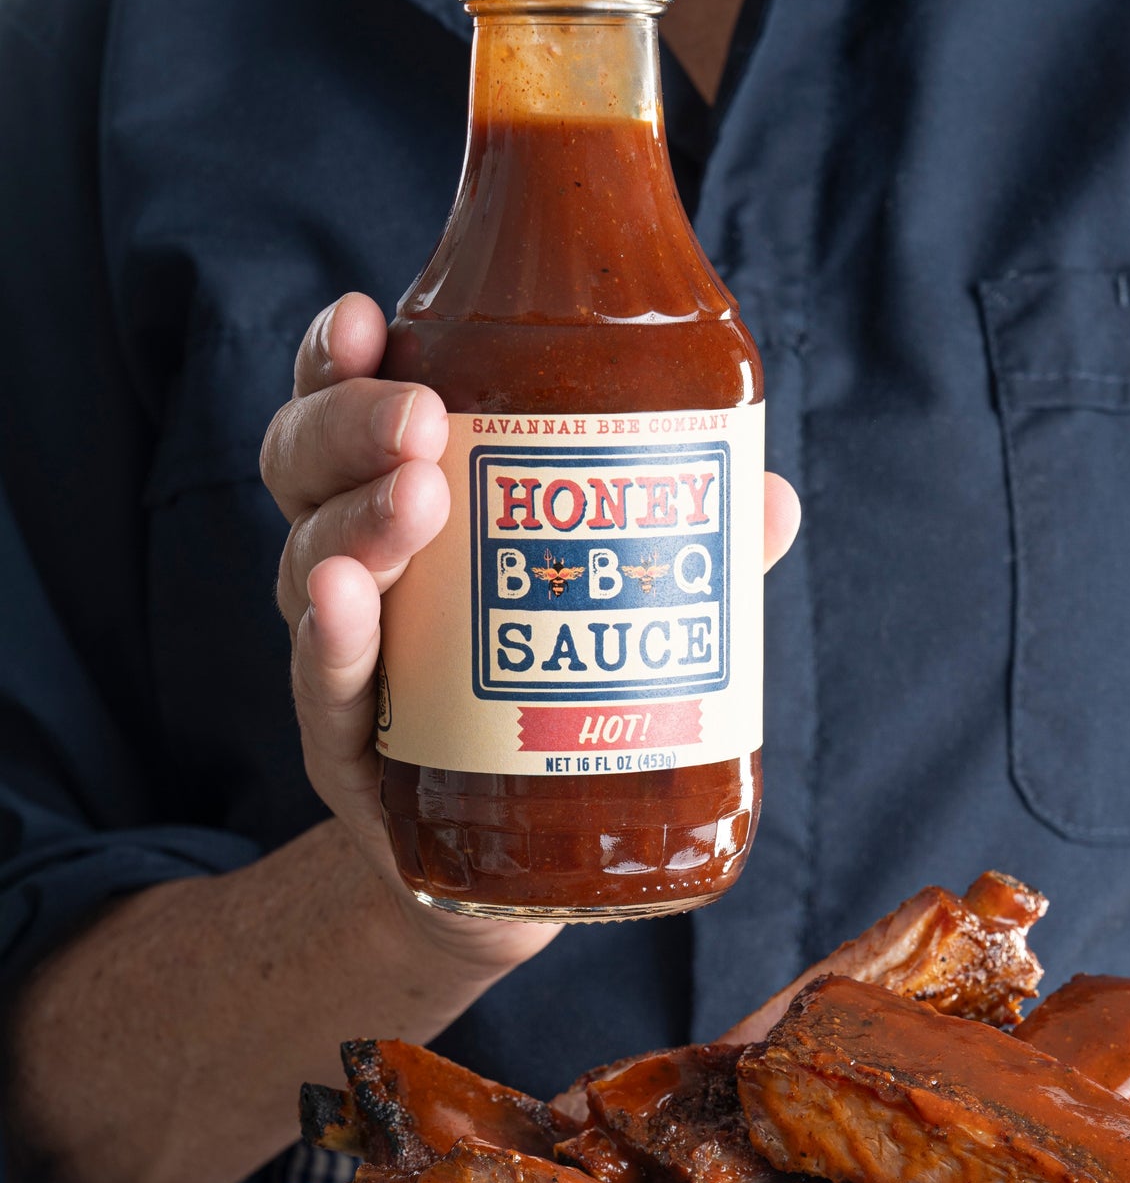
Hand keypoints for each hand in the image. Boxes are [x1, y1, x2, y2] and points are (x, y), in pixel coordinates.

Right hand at [262, 293, 801, 978]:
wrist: (521, 868)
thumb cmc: (560, 707)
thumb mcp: (623, 615)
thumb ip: (691, 555)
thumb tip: (772, 500)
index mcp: (408, 501)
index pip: (351, 402)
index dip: (344, 355)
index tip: (372, 313)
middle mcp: (357, 566)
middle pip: (304, 464)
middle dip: (351, 425)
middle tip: (420, 418)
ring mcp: (345, 658)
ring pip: (309, 567)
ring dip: (355, 524)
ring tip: (416, 505)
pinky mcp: (352, 753)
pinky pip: (323, 688)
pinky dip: (332, 642)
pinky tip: (346, 608)